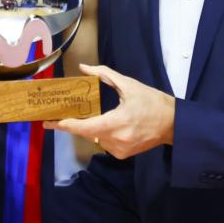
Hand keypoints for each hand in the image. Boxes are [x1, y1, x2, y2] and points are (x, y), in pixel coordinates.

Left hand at [51, 64, 174, 159]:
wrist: (173, 124)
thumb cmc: (152, 102)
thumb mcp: (129, 85)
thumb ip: (105, 75)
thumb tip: (84, 68)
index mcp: (116, 122)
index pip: (83, 127)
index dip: (65, 125)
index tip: (50, 122)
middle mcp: (116, 140)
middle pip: (86, 132)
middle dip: (74, 124)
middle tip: (61, 116)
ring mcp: (119, 150)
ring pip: (94, 138)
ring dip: (91, 127)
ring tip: (94, 115)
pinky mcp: (122, 155)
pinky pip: (104, 143)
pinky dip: (102, 133)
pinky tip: (110, 124)